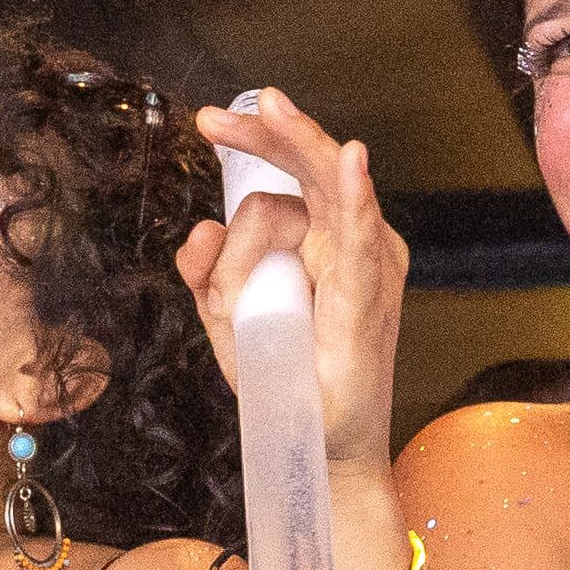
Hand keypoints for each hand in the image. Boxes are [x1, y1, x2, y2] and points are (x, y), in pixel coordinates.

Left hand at [182, 87, 412, 482]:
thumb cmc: (287, 378)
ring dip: (251, 246)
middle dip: (266, 136)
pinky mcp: (370, 294)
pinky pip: (361, 237)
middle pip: (310, 167)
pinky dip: (355, 197)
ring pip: (312, 202)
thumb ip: (207, 274)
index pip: (291, 174)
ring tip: (233, 273)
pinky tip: (351, 162)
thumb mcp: (228, 321)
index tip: (208, 122)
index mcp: (325, 238)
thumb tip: (199, 230)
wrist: (321, 448)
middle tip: (214, 121)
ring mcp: (368, 263)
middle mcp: (354, 240)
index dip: (257, 140)